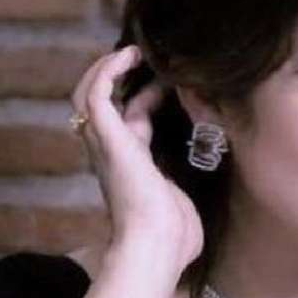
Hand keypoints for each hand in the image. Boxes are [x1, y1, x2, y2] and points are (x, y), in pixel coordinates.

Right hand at [70, 45, 203, 276]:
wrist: (156, 247)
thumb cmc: (173, 241)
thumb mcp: (188, 206)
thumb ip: (194, 195)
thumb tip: (209, 204)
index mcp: (133, 168)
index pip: (132, 123)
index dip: (148, 99)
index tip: (171, 83)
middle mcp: (113, 155)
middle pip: (105, 105)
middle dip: (123, 79)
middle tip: (148, 60)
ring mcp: (106, 147)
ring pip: (88, 96)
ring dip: (107, 70)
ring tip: (131, 51)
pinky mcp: (108, 139)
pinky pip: (95, 95)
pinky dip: (107, 71)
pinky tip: (128, 55)